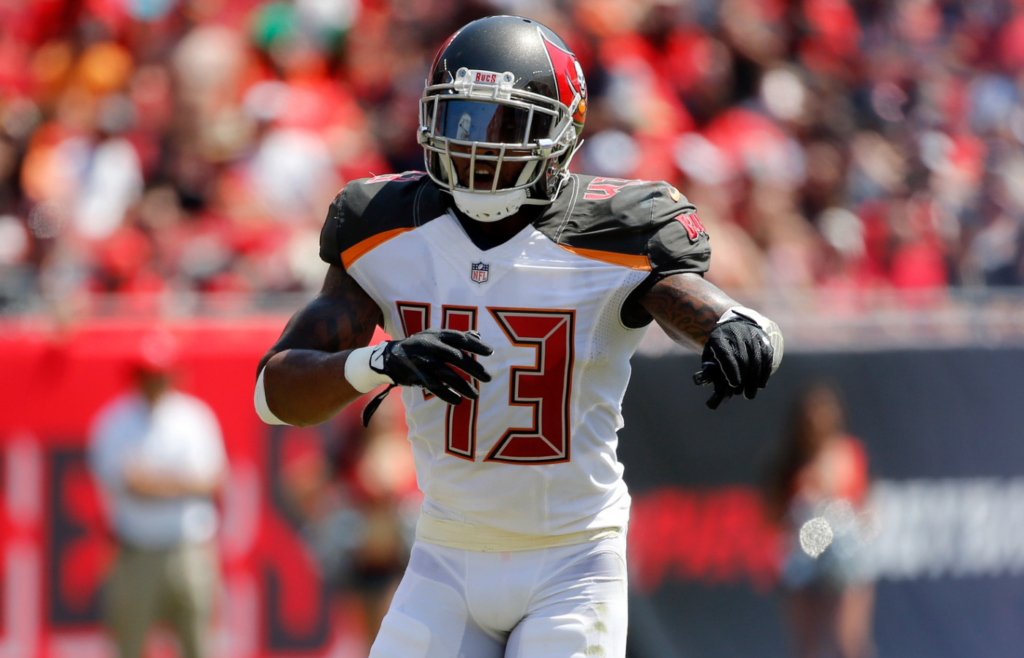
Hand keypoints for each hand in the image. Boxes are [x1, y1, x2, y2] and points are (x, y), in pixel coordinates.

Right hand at [371, 329, 493, 403]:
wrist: (389, 357)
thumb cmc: (419, 346)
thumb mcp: (434, 336)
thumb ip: (455, 337)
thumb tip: (478, 336)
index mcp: (436, 335)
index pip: (460, 338)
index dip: (476, 345)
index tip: (490, 352)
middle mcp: (429, 345)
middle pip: (456, 357)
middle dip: (473, 368)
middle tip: (488, 378)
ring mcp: (422, 360)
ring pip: (446, 374)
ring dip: (463, 386)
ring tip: (475, 395)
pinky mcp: (415, 375)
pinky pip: (434, 386)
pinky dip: (446, 394)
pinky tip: (458, 400)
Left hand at [693, 317, 774, 409]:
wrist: (735, 325)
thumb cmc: (720, 345)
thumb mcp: (710, 353)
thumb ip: (710, 370)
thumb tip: (717, 390)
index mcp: (719, 337)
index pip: (726, 353)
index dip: (730, 369)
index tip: (734, 384)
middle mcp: (737, 333)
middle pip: (743, 358)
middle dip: (744, 378)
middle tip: (743, 394)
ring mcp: (752, 335)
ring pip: (756, 359)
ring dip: (754, 379)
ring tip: (751, 394)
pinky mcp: (764, 339)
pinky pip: (766, 358)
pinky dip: (764, 373)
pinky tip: (760, 385)